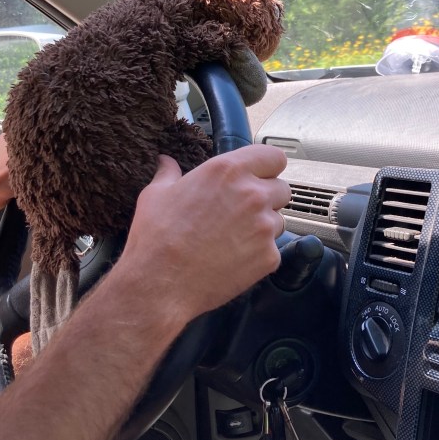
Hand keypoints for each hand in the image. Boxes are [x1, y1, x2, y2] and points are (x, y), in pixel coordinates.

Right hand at [116, 144, 289, 325]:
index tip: (259, 175)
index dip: (267, 166)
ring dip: (264, 226)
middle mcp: (252, 194)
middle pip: (282, 188)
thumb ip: (169, 174)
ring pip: (279, 220)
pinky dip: (259, 254)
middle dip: (267, 198)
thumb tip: (166, 162)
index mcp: (228, 171)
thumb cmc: (157, 237)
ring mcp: (264, 226)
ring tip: (234, 238)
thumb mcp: (156, 195)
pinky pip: (273, 249)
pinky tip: (233, 258)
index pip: (273, 156)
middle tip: (242, 211)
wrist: (161, 283)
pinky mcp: (269, 256)